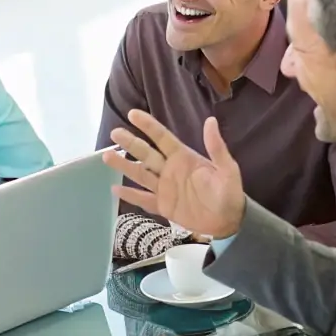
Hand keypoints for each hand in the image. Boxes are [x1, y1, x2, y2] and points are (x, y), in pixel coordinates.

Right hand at [104, 111, 244, 238]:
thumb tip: (210, 121)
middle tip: (114, 133)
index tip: (132, 114)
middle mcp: (170, 170)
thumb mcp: (227, 169)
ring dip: (124, 166)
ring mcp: (164, 188)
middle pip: (146, 154)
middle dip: (130, 143)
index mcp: (183, 157)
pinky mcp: (163, 206)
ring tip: (106, 156)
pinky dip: (130, 196)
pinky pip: (143, 200)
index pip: (162, 138)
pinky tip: (114, 190)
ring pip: (140, 174)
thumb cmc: (229, 193)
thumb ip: (216, 147)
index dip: (148, 126)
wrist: (229, 221)